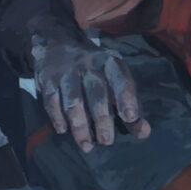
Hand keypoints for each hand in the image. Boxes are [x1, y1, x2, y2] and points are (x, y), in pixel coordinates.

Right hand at [30, 32, 151, 153]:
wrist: (57, 43)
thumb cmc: (95, 71)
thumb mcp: (115, 81)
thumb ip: (131, 107)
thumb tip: (143, 133)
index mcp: (109, 63)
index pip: (120, 79)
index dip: (126, 97)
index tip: (130, 117)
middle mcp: (88, 65)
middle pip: (96, 93)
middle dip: (102, 119)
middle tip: (106, 141)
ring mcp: (66, 72)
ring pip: (73, 100)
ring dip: (80, 125)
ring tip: (87, 145)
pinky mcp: (47, 79)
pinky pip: (52, 100)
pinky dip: (57, 117)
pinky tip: (63, 131)